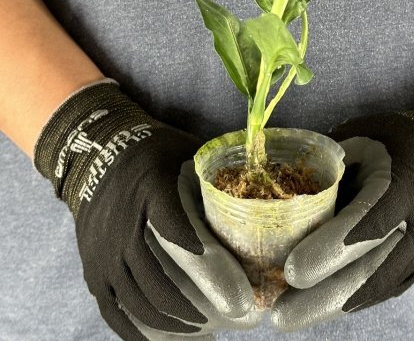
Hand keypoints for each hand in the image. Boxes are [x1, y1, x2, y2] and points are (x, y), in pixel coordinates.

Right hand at [33, 79, 260, 339]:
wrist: (94, 154)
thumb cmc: (152, 152)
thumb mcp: (184, 149)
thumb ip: (215, 172)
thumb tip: (261, 189)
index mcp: (149, 189)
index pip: (173, 227)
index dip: (203, 258)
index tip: (235, 284)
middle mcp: (122, 226)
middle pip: (157, 279)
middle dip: (196, 305)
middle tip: (235, 313)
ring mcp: (103, 254)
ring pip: (139, 303)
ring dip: (175, 322)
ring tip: (206, 327)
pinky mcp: (93, 271)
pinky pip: (115, 313)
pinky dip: (143, 332)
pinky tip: (172, 335)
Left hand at [270, 77, 413, 331]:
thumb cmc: (400, 141)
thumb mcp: (365, 136)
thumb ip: (330, 163)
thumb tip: (289, 187)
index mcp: (401, 186)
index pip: (368, 224)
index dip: (331, 250)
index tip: (292, 271)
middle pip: (370, 271)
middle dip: (322, 297)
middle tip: (279, 315)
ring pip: (373, 288)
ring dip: (330, 306)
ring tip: (289, 316)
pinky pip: (381, 288)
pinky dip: (348, 300)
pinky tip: (318, 308)